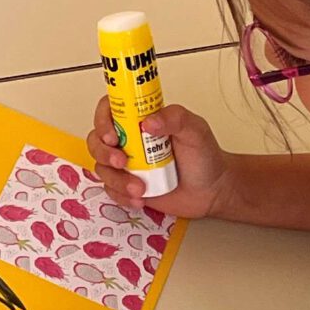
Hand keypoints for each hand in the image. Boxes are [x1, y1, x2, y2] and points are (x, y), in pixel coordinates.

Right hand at [89, 97, 230, 217]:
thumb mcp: (195, 130)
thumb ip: (174, 118)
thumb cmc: (204, 157)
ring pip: (101, 167)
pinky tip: (141, 198)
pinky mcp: (127, 186)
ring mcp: (127, 164)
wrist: (212, 191)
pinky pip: (111, 190)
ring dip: (116, 180)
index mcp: (141, 121)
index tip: (112, 135)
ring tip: (140, 188)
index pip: (110, 110)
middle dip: (104, 152)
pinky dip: (121, 195)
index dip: (103, 120)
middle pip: (97, 140)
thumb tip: (148, 122)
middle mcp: (130, 141)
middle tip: (122, 162)